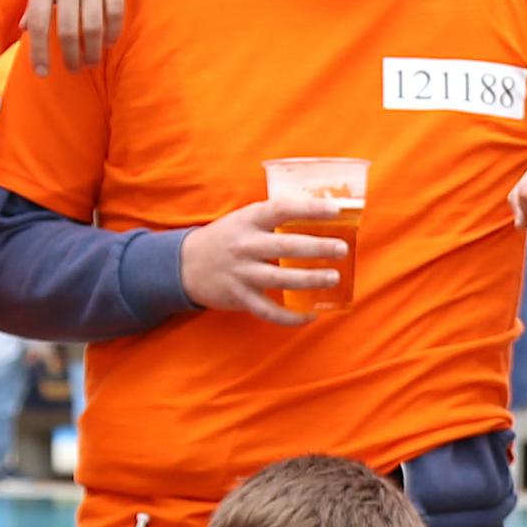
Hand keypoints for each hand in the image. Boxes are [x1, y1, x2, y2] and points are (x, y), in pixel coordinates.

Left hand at [19, 0, 138, 74]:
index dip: (39, 53)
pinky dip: (112, 31)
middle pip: (68, 31)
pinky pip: (114, 11)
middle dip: (70, 56)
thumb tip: (26, 27)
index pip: (40, 24)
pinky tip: (108, 42)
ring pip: (94, 26)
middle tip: (72, 70)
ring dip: (92, 50)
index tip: (42, 73)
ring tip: (90, 61)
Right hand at [177, 198, 345, 322]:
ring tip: (334, 278)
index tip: (335, 210)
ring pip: (281, 279)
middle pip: (286, 246)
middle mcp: (245, 246)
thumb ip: (274, 220)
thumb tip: (320, 219)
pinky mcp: (239, 298)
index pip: (281, 209)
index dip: (309, 208)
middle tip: (342, 249)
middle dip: (318, 247)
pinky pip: (269, 311)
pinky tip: (311, 315)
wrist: (185, 265)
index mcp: (248, 220)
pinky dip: (292, 317)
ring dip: (310, 279)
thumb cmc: (226, 239)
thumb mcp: (244, 220)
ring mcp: (242, 273)